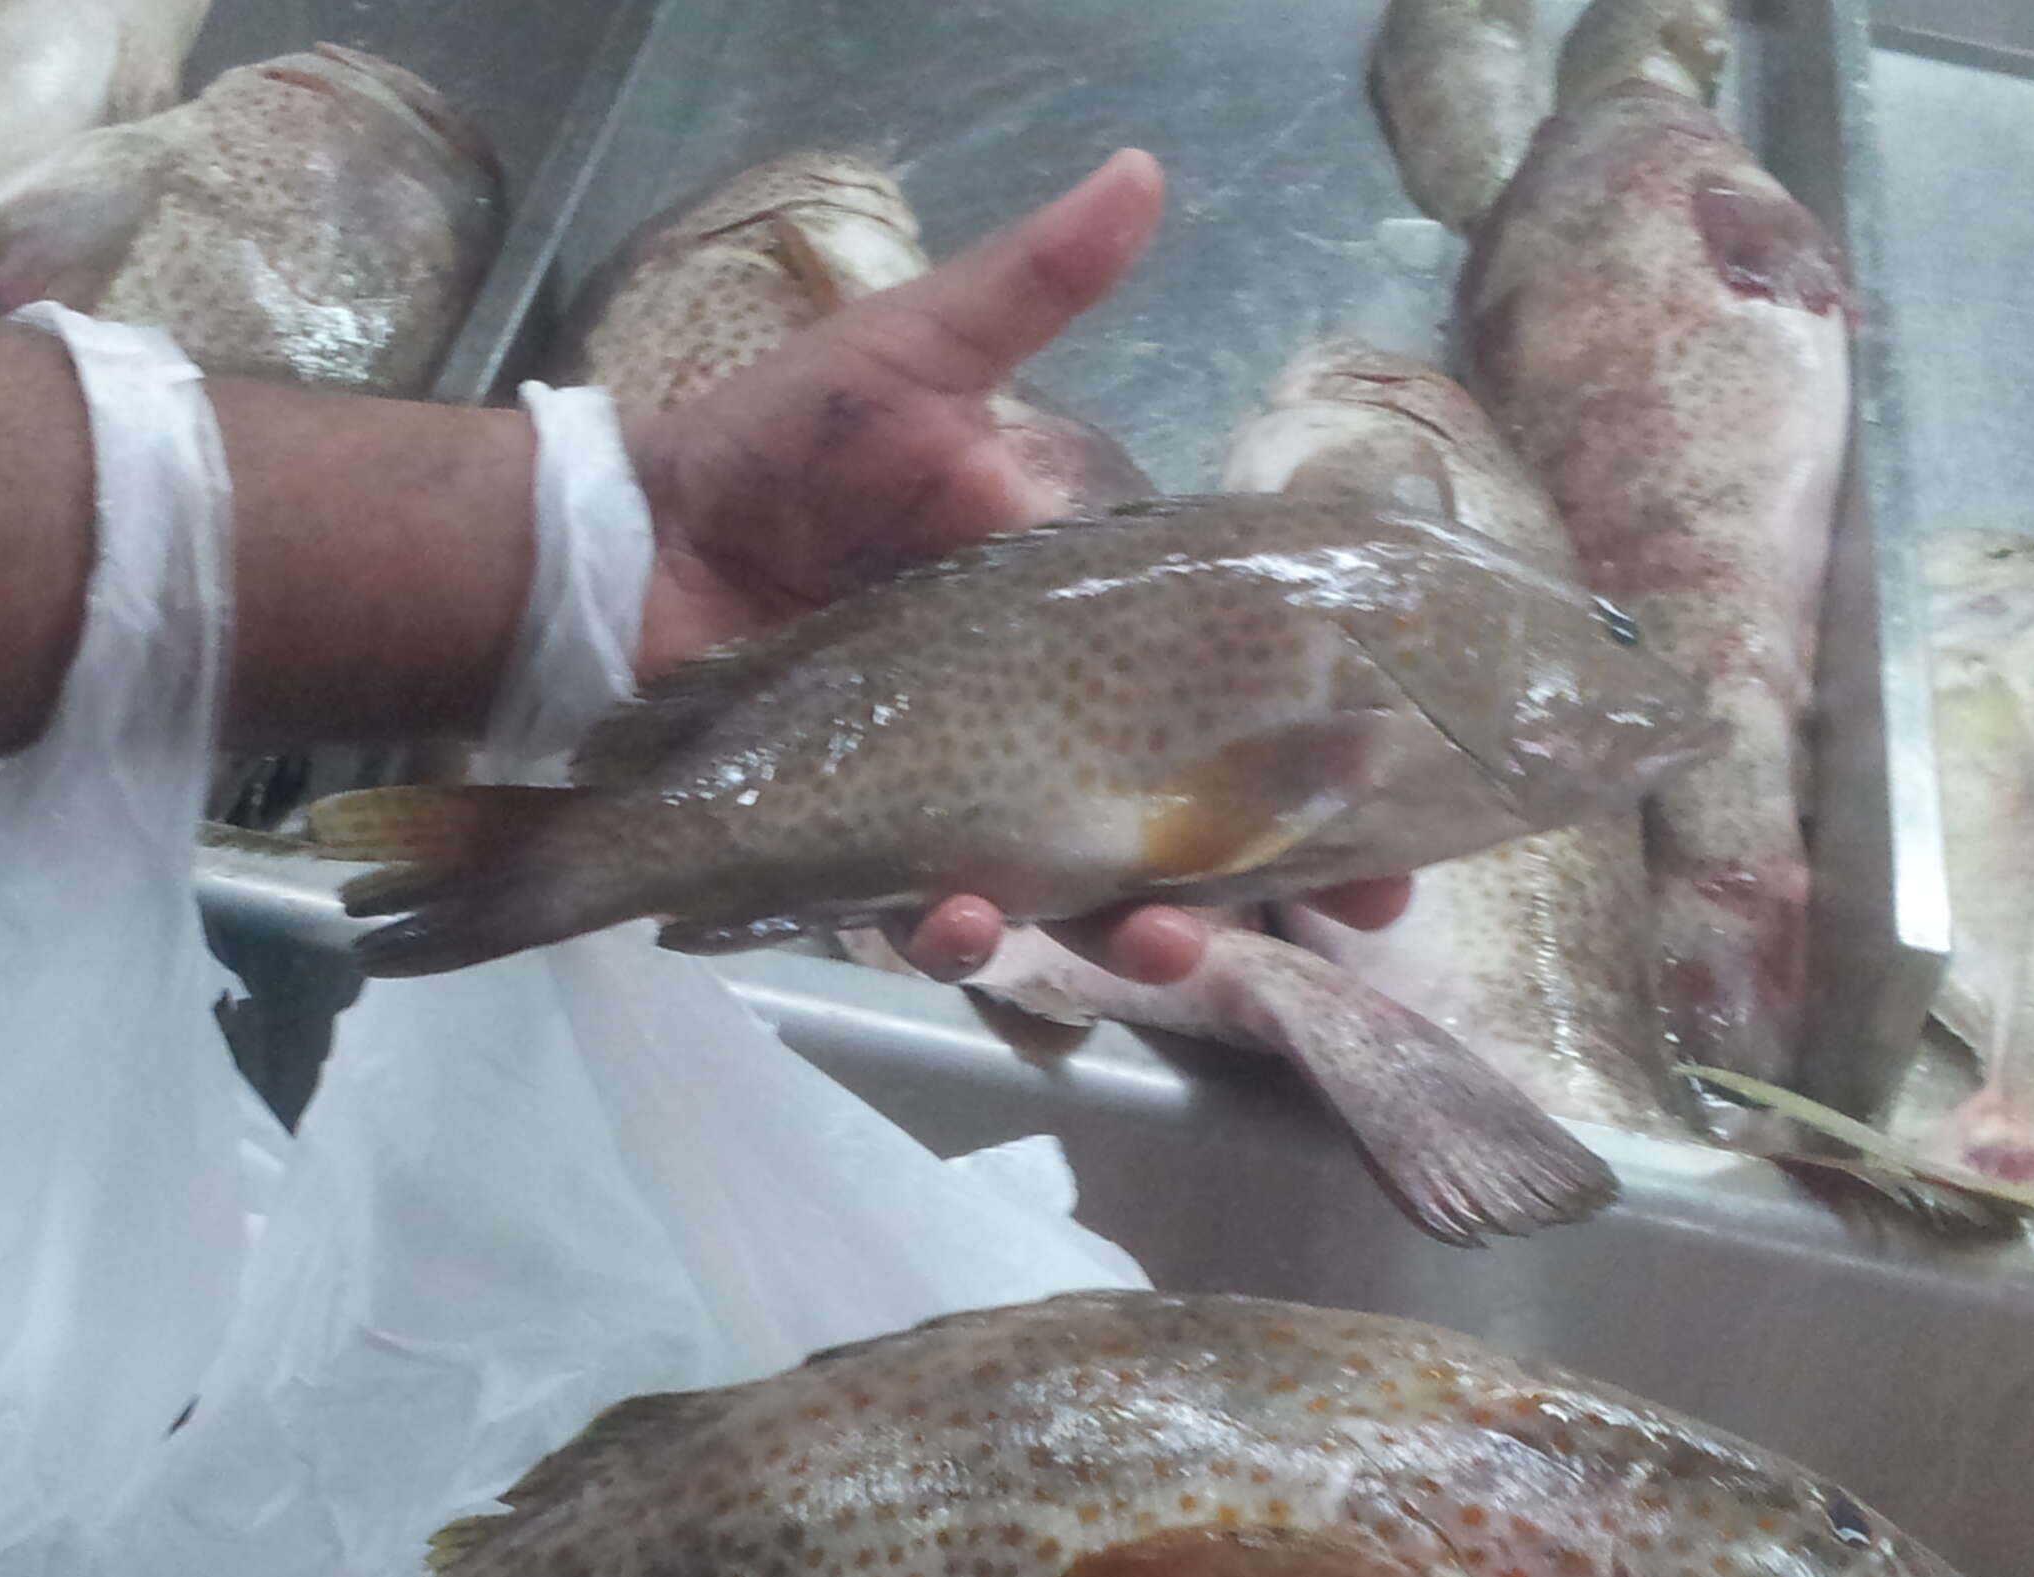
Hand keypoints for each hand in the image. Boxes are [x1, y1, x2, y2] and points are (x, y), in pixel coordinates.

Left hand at [618, 151, 1412, 988]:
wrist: (630, 548)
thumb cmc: (776, 449)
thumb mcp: (908, 356)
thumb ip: (1027, 294)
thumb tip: (1143, 175)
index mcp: (1083, 624)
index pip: (1233, 697)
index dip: (1322, 759)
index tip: (1402, 804)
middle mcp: (1041, 728)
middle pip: (1187, 825)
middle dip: (1279, 880)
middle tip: (1359, 912)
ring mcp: (963, 800)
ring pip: (1077, 899)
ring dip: (1134, 936)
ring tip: (1167, 945)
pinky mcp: (871, 856)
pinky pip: (932, 917)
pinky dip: (959, 931)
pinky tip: (969, 919)